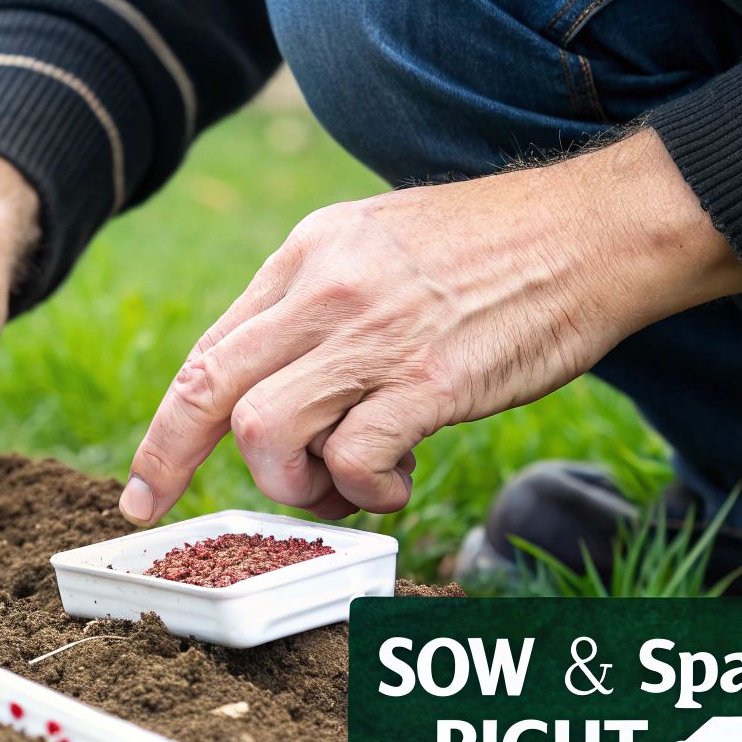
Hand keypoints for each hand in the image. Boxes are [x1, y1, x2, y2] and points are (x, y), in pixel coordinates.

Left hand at [119, 130, 741, 523]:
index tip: (148, 479)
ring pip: (265, 432)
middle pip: (208, 387)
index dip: (168, 424)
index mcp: (306, 256)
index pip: (208, 350)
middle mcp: (325, 291)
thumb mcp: (377, 245)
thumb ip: (319, 306)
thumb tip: (277, 388)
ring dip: (290, 484)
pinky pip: (352, 459)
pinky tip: (395, 481)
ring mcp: (375, 337)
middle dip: (167, 459)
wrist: (594, 231)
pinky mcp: (429, 382)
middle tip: (157, 510)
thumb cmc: (493, 250)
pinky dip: (362, 491)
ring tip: (339, 485)